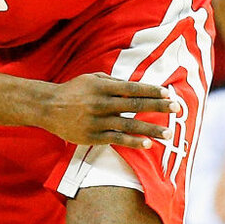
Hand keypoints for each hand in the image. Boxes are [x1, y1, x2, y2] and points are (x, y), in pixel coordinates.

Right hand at [41, 72, 177, 148]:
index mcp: (101, 87)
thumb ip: (113, 82)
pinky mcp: (93, 136)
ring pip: (129, 126)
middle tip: (176, 108)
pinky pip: (117, 140)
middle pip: (134, 105)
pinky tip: (146, 144)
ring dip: (150, 129)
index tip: (167, 93)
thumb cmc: (73, 90)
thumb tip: (136, 86)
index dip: (150, 91)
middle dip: (157, 107)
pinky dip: (133, 142)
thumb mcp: (91, 78)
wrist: (48, 107)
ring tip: (168, 133)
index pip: (131, 88)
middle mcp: (101, 103)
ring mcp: (97, 121)